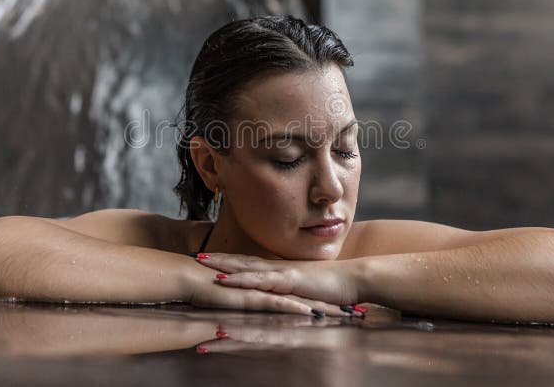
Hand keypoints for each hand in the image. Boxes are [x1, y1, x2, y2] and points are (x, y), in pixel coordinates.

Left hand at [193, 253, 362, 307]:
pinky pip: (260, 280)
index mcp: (284, 270)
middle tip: (197, 257)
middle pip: (244, 261)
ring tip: (202, 264)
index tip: (214, 259)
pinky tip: (225, 280)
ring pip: (247, 268)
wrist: (356, 279)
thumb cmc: (337, 287)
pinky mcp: (289, 281)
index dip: (233, 261)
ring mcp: (283, 273)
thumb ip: (297, 291)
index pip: (252, 264)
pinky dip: (241, 280)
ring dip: (224, 266)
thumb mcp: (310, 289)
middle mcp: (280, 268)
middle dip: (220, 259)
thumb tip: (288, 296)